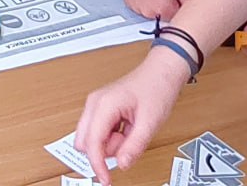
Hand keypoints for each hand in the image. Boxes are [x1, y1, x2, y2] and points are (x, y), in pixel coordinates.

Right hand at [74, 49, 188, 183]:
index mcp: (103, 105)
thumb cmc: (156, 89)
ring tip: (130, 132)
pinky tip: (127, 129)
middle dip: (105, 150)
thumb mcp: (150, 122)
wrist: (160, 73)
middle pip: (85, 141)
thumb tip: (122, 164)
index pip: (92, 143)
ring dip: (110, 144)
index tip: (106, 180)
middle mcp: (94, 103)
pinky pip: (99, 132)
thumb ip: (134, 146)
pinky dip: (112, 137)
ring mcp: (96, 105)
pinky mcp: (101, 109)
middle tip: (127, 143)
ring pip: (91, 138)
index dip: (98, 165)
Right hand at [118, 0, 190, 21]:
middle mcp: (146, 12)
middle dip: (170, 5)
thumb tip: (194, 14)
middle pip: (165, 18)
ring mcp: (135, 7)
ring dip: (157, 4)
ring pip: (153, 14)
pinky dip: (146, 0)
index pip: (179, 20)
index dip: (182, 7)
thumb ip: (190, 2)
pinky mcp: (128, 2)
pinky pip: (142, 7)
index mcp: (162, 9)